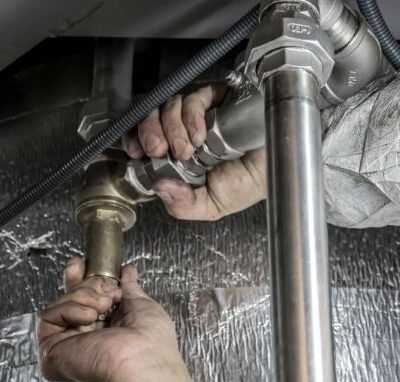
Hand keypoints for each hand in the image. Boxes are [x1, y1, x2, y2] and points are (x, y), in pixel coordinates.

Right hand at [36, 257, 193, 381]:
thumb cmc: (151, 339)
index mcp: (106, 328)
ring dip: (85, 296)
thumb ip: (129, 287)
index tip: (82, 263)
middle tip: (106, 291)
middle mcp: (85, 336)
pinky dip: (70, 308)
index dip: (81, 279)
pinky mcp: (52, 350)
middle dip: (87, 284)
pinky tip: (89, 317)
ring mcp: (68, 344)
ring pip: (62, 302)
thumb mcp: (142, 304)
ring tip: (104, 307)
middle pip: (71, 298)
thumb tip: (128, 271)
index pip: (85, 299)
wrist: (143, 358)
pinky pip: (49, 316)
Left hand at [123, 85, 265, 220]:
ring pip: (169, 106)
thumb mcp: (211, 206)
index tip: (136, 151)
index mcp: (179, 157)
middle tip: (158, 149)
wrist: (279, 168)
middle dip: (148, 132)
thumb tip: (159, 187)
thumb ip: (183, 205)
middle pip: (152, 117)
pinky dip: (192, 116)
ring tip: (188, 149)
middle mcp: (185, 133)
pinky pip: (194, 98)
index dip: (136, 140)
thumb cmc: (249, 184)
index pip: (147, 140)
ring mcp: (200, 115)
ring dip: (172, 127)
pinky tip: (202, 134)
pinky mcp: (216, 99)